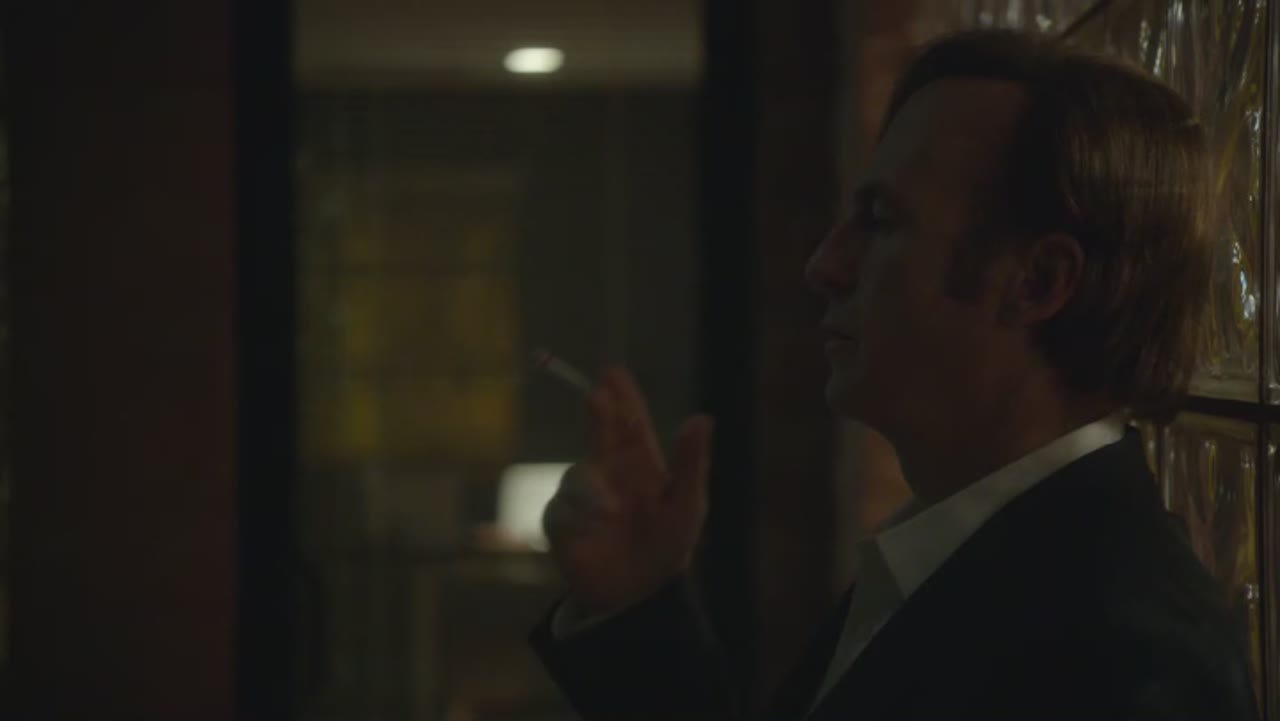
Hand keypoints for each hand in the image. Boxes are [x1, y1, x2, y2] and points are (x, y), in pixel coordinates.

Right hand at [542, 367, 714, 616]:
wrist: (636, 594)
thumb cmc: (666, 546)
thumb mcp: (687, 504)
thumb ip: (691, 462)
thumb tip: (700, 418)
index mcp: (641, 463)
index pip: (630, 422)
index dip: (622, 397)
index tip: (612, 373)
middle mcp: (609, 471)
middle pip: (600, 433)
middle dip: (598, 414)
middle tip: (598, 396)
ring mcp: (583, 494)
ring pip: (579, 474)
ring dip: (593, 490)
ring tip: (611, 513)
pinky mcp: (561, 520)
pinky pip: (562, 508)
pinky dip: (578, 518)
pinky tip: (593, 529)